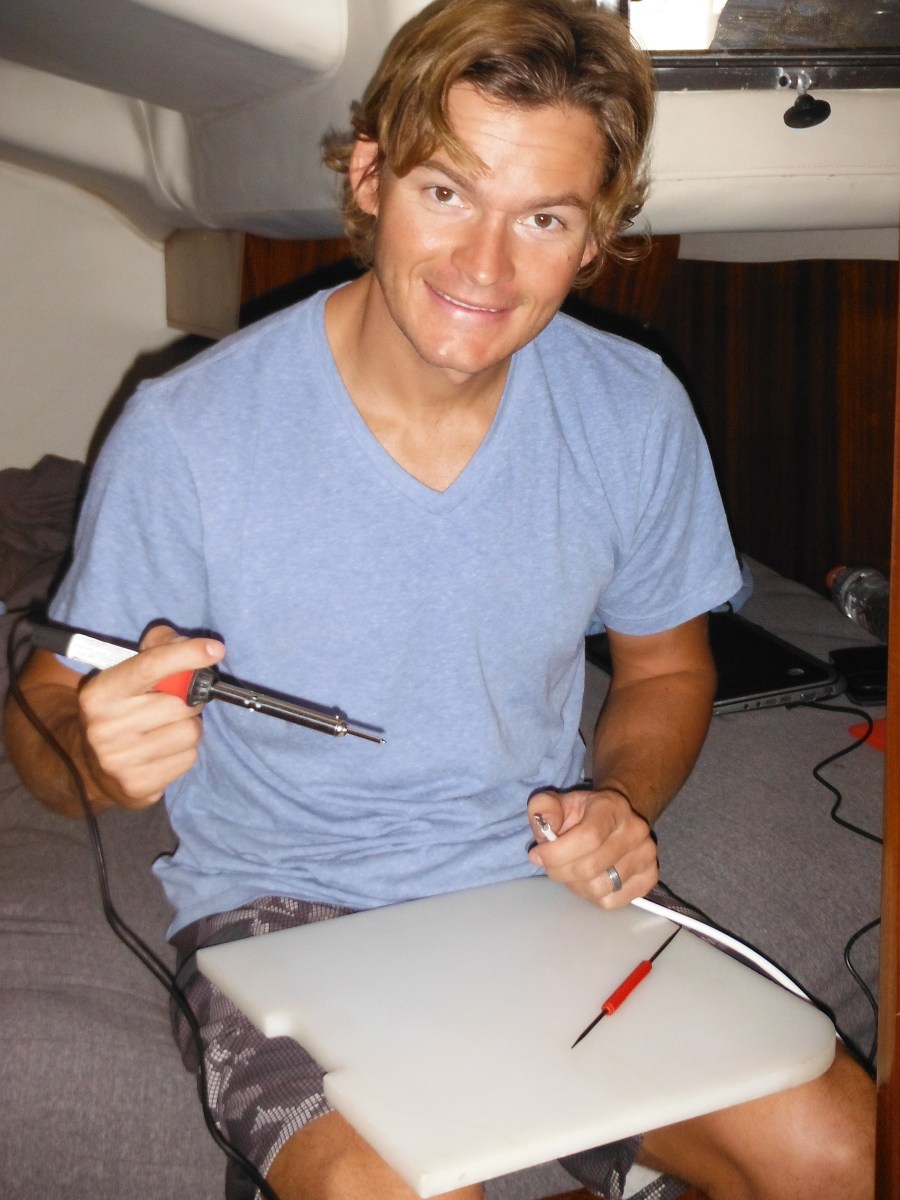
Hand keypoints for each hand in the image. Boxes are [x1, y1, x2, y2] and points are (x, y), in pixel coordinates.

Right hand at [78, 624, 224, 809]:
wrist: (90, 765)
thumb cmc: (121, 708)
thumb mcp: (127, 673)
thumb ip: (158, 649)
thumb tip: (197, 646)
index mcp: (100, 693)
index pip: (150, 667)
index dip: (187, 655)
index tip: (215, 649)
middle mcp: (105, 727)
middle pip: (180, 703)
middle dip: (190, 699)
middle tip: (179, 701)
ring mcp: (120, 760)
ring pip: (190, 732)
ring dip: (189, 727)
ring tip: (169, 727)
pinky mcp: (138, 785)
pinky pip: (189, 758)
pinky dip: (185, 751)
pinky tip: (165, 750)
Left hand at [526, 786, 658, 907]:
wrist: (617, 817)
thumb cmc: (584, 813)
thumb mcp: (558, 801)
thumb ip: (543, 807)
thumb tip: (545, 831)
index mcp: (612, 806)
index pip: (588, 836)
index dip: (557, 852)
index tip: (536, 855)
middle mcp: (635, 830)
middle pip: (590, 867)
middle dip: (560, 871)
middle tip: (550, 866)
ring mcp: (646, 855)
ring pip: (599, 888)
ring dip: (575, 885)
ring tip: (571, 871)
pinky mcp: (649, 877)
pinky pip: (612, 902)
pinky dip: (593, 896)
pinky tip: (589, 880)